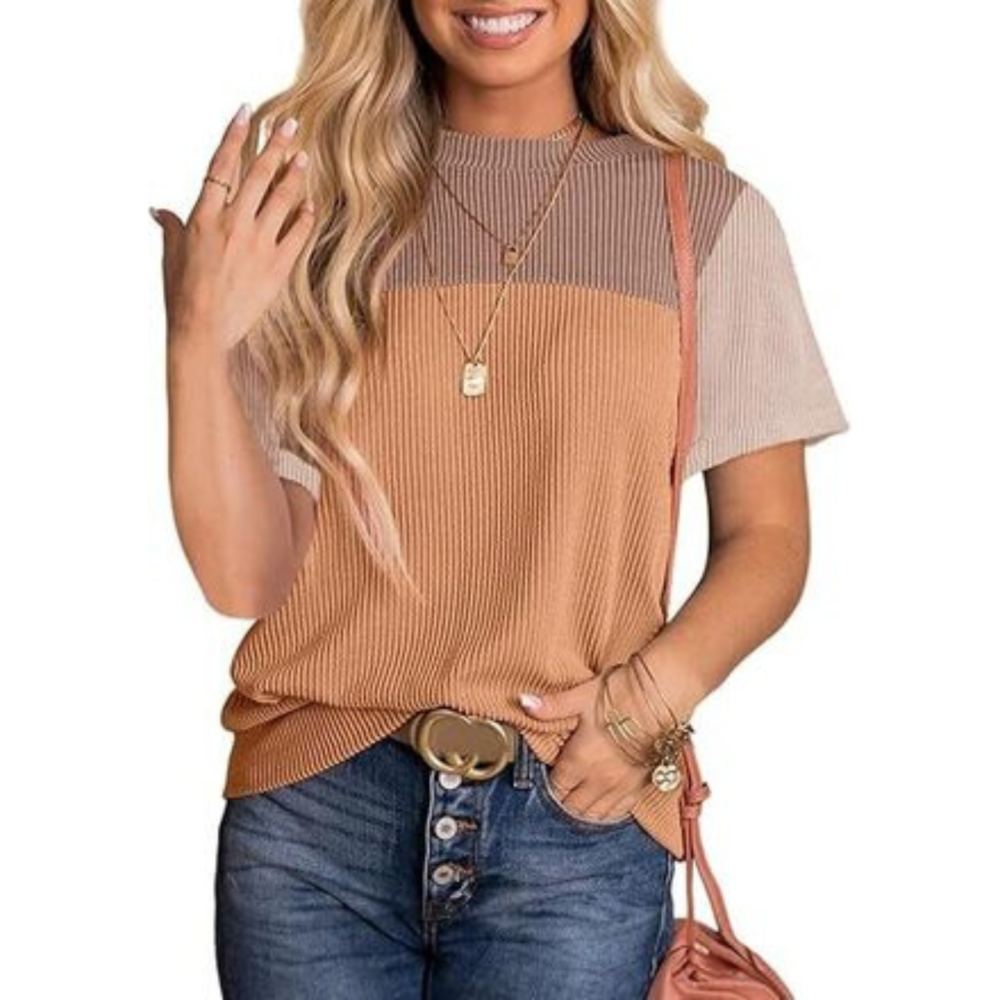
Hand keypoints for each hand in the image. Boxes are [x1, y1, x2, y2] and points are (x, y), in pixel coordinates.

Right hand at [150, 103, 317, 353]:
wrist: (203, 329)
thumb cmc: (182, 293)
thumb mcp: (172, 254)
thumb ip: (170, 226)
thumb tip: (158, 210)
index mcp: (205, 215)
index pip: (222, 164)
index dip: (236, 135)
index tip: (247, 113)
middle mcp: (233, 223)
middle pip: (258, 173)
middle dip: (276, 144)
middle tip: (291, 124)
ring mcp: (258, 243)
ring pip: (282, 198)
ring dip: (295, 174)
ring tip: (304, 157)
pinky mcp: (277, 265)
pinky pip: (297, 233)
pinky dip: (305, 215)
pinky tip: (311, 203)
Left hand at [518, 671, 660, 821]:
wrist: (661, 696)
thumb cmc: (622, 693)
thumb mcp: (580, 696)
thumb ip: (551, 706)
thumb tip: (525, 702)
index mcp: (579, 760)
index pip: (557, 786)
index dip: (551, 783)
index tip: (551, 775)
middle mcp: (599, 779)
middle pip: (574, 806)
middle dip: (565, 800)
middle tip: (563, 789)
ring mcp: (621, 785)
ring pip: (596, 813)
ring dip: (585, 810)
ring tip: (580, 801)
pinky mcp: (641, 784)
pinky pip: (621, 811)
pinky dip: (610, 812)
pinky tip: (606, 806)